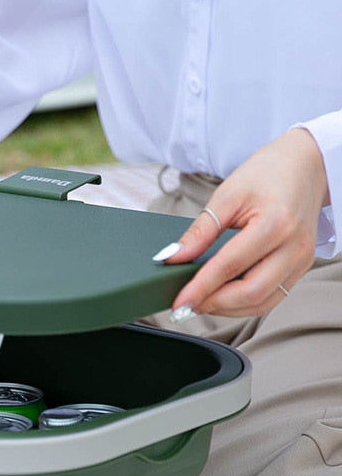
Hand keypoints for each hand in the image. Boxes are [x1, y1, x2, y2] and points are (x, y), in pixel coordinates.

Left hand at [155, 128, 327, 319]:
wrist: (304, 166)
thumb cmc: (267, 175)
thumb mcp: (227, 196)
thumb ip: (200, 231)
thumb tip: (171, 257)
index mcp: (275, 224)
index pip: (230, 266)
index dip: (201, 288)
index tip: (179, 302)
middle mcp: (294, 246)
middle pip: (250, 292)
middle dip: (213, 304)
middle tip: (186, 305)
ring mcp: (301, 260)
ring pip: (262, 302)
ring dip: (227, 309)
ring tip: (200, 302)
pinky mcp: (301, 267)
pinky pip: (271, 297)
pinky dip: (243, 304)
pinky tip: (222, 298)